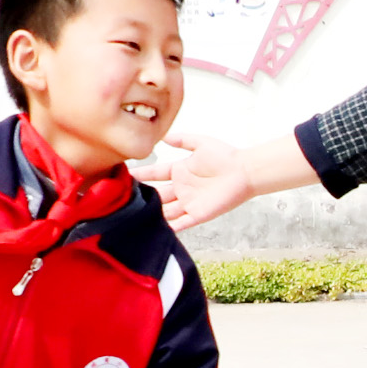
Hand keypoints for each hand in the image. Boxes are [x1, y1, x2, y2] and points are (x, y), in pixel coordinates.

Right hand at [134, 136, 281, 231]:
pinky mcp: (198, 214)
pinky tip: (154, 231)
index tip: (123, 174)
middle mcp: (181, 188)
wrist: (245, 171)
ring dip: (151, 214)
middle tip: (121, 198)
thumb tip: (163, 136)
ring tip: (132, 217)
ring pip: (164, 210)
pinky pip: (180, 223)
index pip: (155, 173)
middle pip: (156, 194)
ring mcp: (189, 202)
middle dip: (141, 196)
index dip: (140, 174)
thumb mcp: (201, 144)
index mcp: (180, 171)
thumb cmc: (226, 156)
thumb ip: (182, 140)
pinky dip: (168, 228)